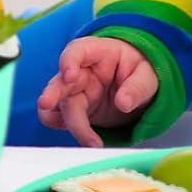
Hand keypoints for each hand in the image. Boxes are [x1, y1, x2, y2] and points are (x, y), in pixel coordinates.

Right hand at [37, 36, 157, 148]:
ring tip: (89, 141)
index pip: (76, 50)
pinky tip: (87, 141)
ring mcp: (75, 93)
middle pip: (60, 81)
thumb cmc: (137, 70)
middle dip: (51, 93)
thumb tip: (123, 103)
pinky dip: (68, 130)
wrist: (135, 85)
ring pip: (58, 106)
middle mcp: (79, 72)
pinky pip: (62, 121)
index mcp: (96, 53)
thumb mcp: (146, 74)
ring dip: (65, 121)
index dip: (68, 61)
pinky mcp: (75, 111)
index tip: (69, 75)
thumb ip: (136, 86)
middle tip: (45, 104)